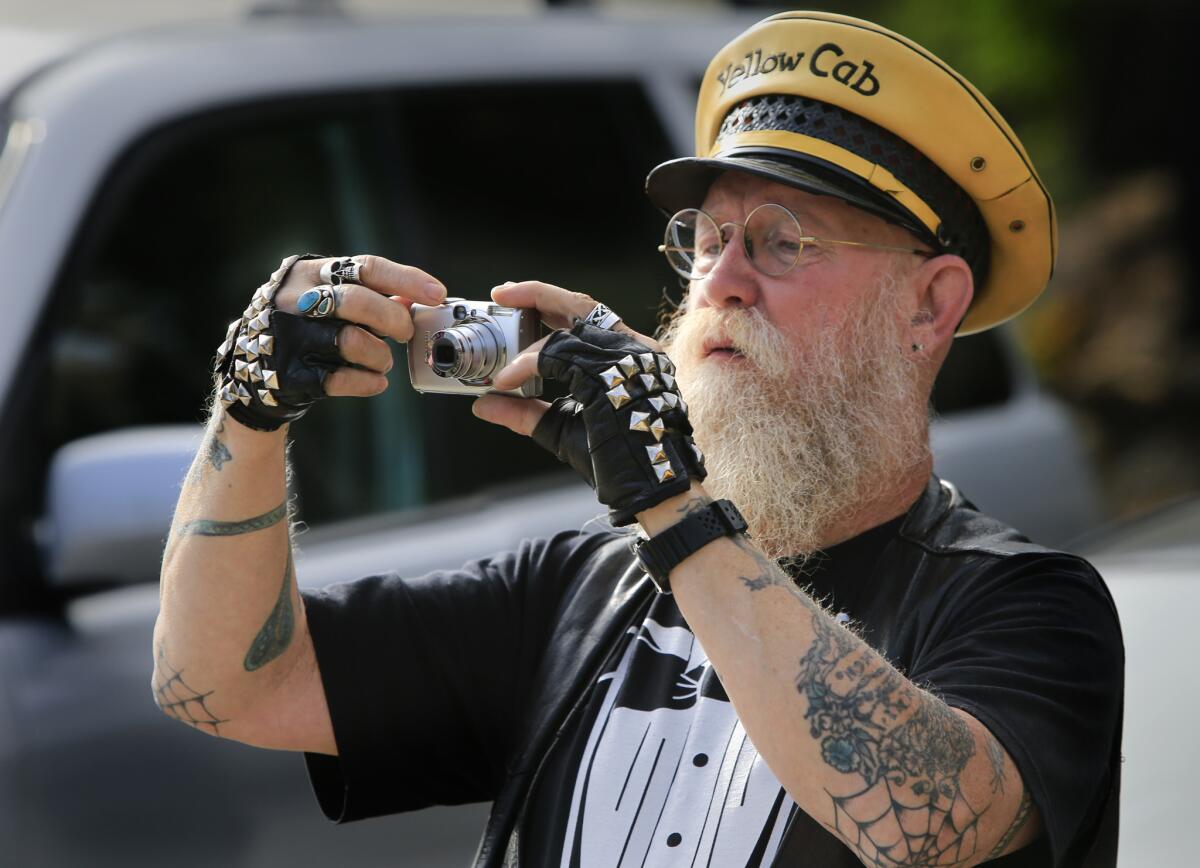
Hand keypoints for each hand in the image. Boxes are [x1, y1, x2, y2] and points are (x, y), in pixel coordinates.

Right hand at [215, 254, 446, 430]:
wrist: (251, 372)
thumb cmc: (306, 327)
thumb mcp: (328, 300)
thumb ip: (369, 296)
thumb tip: (420, 297)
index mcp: (308, 273)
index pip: (365, 267)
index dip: (406, 280)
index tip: (437, 294)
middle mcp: (294, 300)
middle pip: (358, 301)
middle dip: (394, 320)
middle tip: (406, 333)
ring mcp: (287, 337)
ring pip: (350, 341)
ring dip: (380, 356)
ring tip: (383, 362)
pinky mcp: (288, 373)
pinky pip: (339, 379)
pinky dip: (367, 382)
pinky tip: (376, 382)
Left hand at [473, 281, 704, 525]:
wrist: (647, 484)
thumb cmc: (617, 458)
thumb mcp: (560, 427)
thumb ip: (524, 412)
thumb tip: (483, 404)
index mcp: (628, 354)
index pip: (587, 314)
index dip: (548, 302)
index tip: (514, 302)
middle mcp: (633, 348)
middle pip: (581, 304)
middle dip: (536, 294)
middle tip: (502, 295)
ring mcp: (627, 358)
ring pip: (567, 331)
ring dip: (526, 346)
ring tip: (500, 366)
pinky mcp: (613, 373)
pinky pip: (560, 355)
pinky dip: (528, 365)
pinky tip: (509, 380)